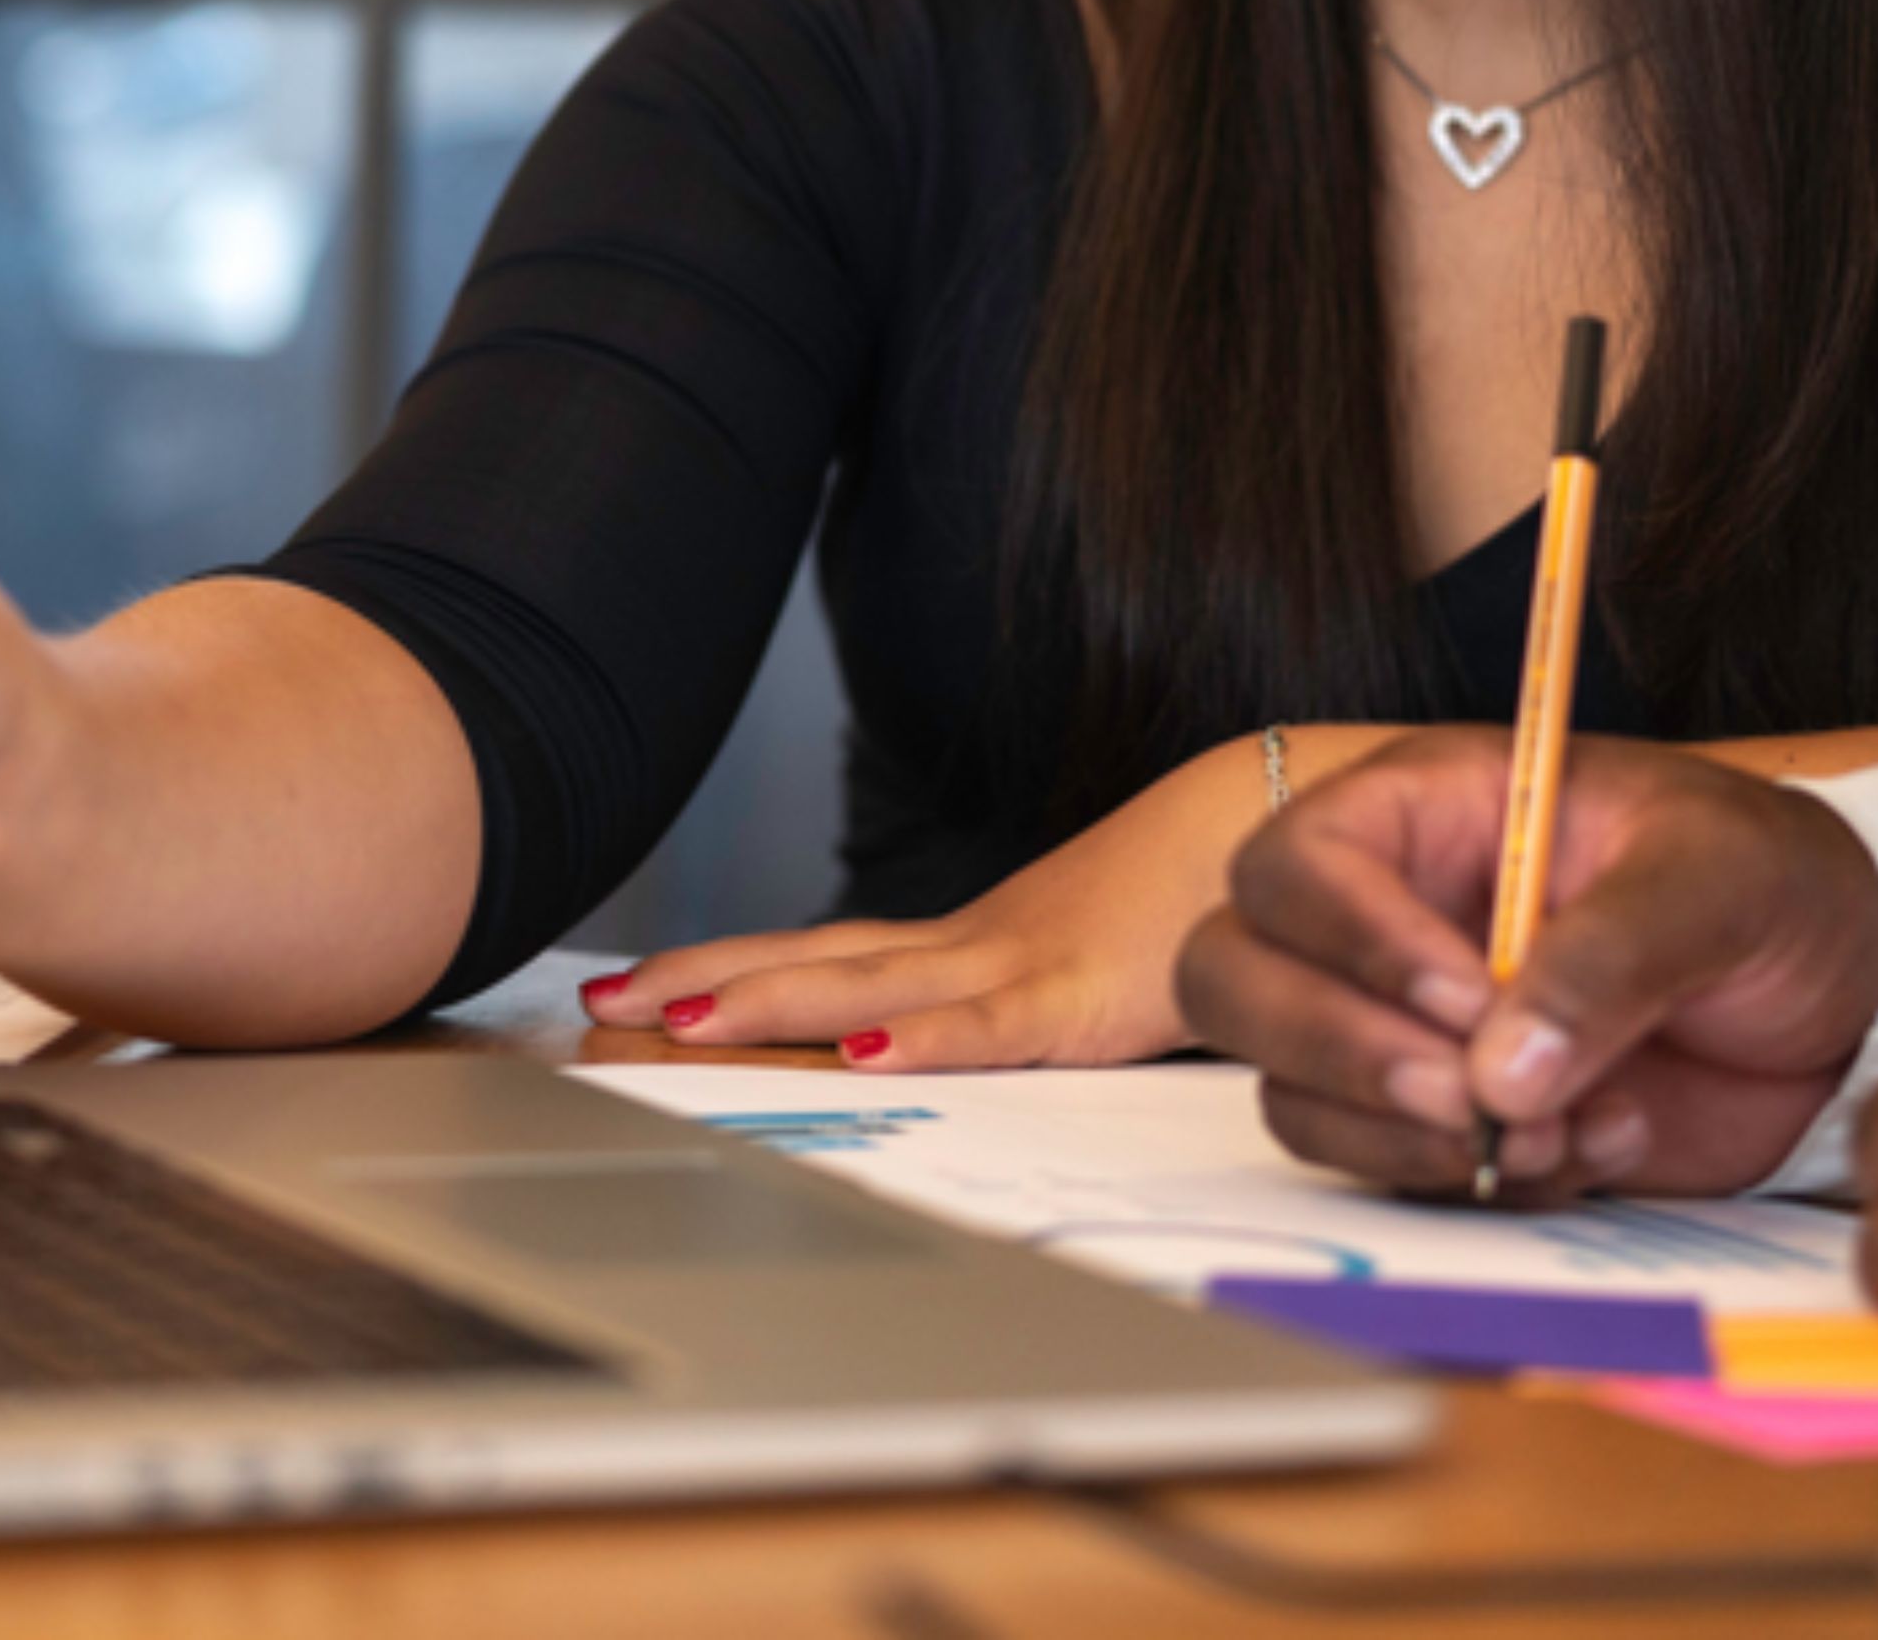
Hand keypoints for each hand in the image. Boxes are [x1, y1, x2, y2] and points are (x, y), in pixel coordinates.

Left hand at [581, 736, 1303, 1067]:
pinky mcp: (1081, 1000)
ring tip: (677, 1017)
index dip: (726, 968)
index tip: (636, 987)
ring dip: (768, 999)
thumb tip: (942, 1043)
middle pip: (814, 960)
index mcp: (967, 946)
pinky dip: (922, 1037)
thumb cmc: (1184, 905)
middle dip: (704, 982)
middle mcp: (971, 945)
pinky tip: (860, 1049)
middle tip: (603, 1002)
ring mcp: (1019, 965)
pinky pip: (988, 1024)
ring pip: (870, 982)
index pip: (822, 955)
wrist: (1274, 830)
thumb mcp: (1082, 968)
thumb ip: (1017, 1006)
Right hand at [1174, 728, 1877, 1205]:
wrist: (1842, 1000)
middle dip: (1337, 1052)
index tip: (1470, 1004)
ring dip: (1409, 1139)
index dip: (1353, 940)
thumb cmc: (1774, 886)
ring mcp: (1404, 1024)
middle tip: (1473, 1101)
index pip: (1298, 861)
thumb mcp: (1721, 879)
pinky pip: (1386, 1171)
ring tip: (1567, 1128)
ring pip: (1292, 1090)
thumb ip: (1616, 954)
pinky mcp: (1447, 1121)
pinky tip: (1596, 1146)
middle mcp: (1386, 913)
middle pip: (1237, 976)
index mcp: (1431, 810)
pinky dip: (1478, 1184)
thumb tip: (1507, 1070)